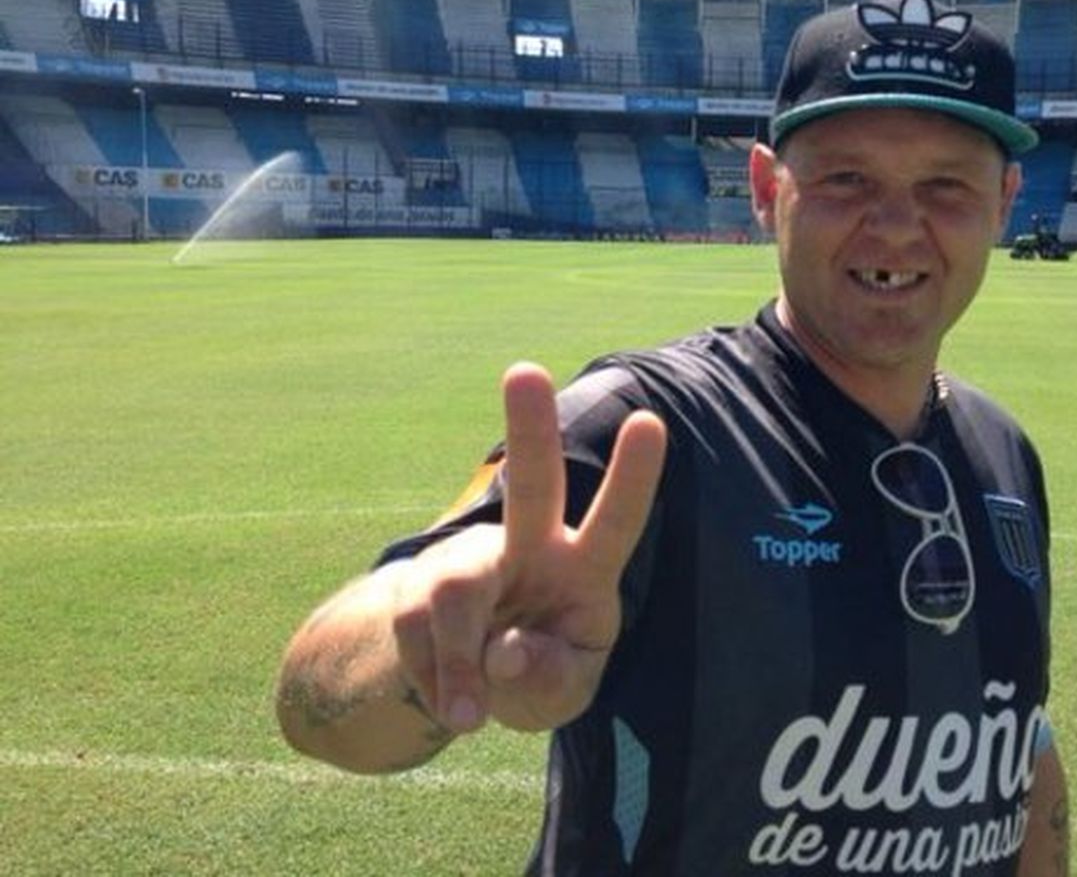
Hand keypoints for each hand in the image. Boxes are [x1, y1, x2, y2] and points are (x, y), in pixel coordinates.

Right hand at [391, 362, 665, 733]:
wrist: (464, 689)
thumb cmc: (538, 675)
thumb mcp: (560, 697)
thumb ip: (547, 681)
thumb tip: (504, 652)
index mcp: (585, 569)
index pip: (615, 521)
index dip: (633, 477)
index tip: (650, 422)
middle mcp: (529, 547)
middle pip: (532, 485)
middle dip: (529, 429)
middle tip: (525, 371)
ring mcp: (470, 562)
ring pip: (456, 592)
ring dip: (458, 663)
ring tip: (468, 715)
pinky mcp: (417, 588)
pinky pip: (416, 634)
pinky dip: (434, 682)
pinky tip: (450, 696)